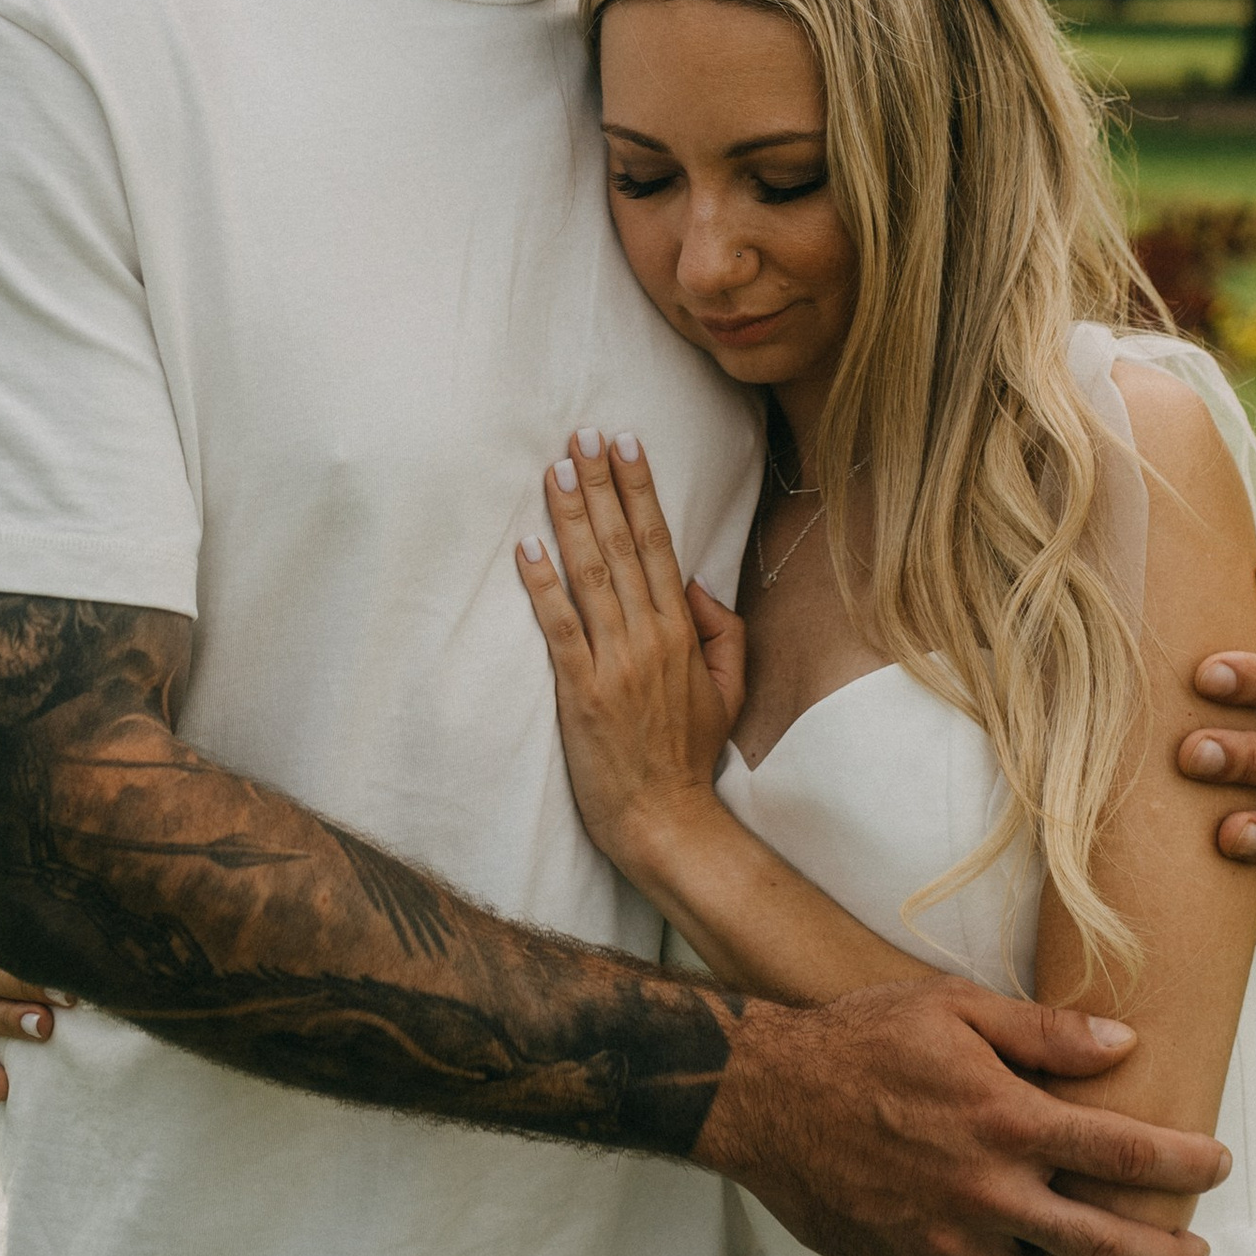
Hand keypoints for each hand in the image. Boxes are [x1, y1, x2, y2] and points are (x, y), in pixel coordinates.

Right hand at [0, 870, 73, 1099]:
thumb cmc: (22, 881)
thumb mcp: (23, 874)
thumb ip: (40, 882)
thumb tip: (97, 878)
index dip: (29, 955)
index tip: (68, 972)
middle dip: (25, 989)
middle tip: (65, 1003)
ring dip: (8, 1024)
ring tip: (45, 1031)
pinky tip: (3, 1090)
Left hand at [516, 431, 741, 879]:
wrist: (666, 821)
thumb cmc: (690, 755)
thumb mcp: (728, 691)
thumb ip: (724, 631)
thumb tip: (696, 582)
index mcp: (682, 632)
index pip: (658, 543)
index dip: (639, 490)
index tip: (625, 444)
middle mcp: (650, 637)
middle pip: (622, 545)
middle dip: (603, 485)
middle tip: (583, 435)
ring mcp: (615, 663)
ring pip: (591, 575)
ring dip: (572, 519)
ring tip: (556, 470)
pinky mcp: (582, 692)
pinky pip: (560, 628)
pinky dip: (543, 585)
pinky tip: (527, 547)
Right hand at [700, 980, 1228, 1255]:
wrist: (763, 1098)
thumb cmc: (862, 1039)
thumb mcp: (953, 1008)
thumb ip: (1044, 1033)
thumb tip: (1126, 1044)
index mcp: (1007, 1120)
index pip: (1126, 1153)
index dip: (1186, 1164)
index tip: (1218, 1165)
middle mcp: (986, 1192)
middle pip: (1108, 1250)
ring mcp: (945, 1242)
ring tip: (1058, 1228)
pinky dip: (980, 1253)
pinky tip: (964, 1214)